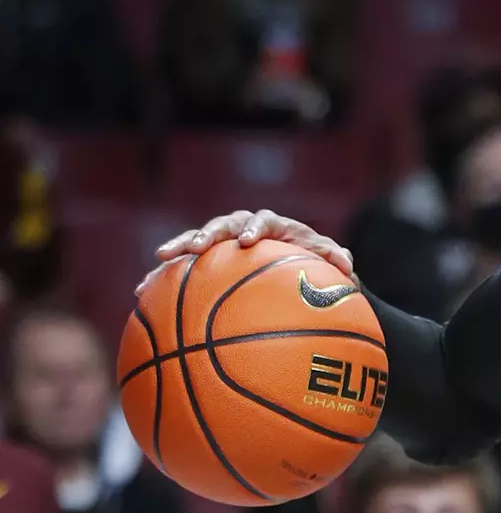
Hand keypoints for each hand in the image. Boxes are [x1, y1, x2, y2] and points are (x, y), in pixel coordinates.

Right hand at [135, 209, 354, 298]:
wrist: (294, 267)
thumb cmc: (314, 261)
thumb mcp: (327, 260)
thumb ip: (336, 259)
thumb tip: (347, 264)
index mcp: (274, 225)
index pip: (263, 220)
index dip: (256, 228)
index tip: (250, 242)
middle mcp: (245, 228)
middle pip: (224, 225)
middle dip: (208, 233)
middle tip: (195, 246)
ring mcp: (223, 242)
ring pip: (197, 240)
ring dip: (178, 247)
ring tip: (158, 261)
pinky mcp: (206, 260)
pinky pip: (182, 266)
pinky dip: (163, 276)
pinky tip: (141, 292)